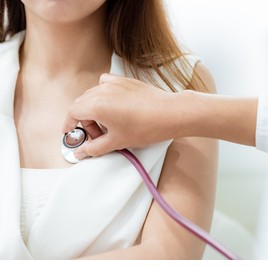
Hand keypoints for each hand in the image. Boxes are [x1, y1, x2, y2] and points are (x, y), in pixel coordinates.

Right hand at [62, 74, 181, 158]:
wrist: (169, 114)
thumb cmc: (147, 127)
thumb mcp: (117, 142)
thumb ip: (95, 148)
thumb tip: (82, 152)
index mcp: (96, 105)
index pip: (72, 112)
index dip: (69, 124)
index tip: (70, 132)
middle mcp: (102, 90)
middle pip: (82, 104)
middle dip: (84, 121)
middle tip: (98, 136)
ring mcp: (114, 83)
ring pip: (93, 94)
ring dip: (94, 109)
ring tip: (109, 123)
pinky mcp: (125, 81)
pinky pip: (106, 84)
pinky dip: (104, 94)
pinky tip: (114, 105)